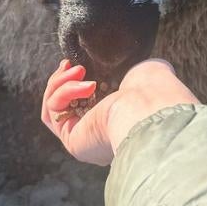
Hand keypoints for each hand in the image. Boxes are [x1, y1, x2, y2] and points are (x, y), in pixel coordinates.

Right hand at [41, 58, 200, 165]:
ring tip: (80, 70)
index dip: (74, 81)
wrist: (149, 107)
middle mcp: (98, 132)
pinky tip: (85, 85)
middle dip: (62, 80)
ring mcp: (83, 137)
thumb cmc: (153, 90)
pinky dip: (63, 92)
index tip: (78, 65)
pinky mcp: (71, 140)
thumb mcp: (139, 70)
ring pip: (54, 107)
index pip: (85, 101)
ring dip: (60, 83)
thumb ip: (123, 70)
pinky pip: (52, 111)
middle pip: (64, 104)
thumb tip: (115, 68)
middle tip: (72, 65)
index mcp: (116, 118)